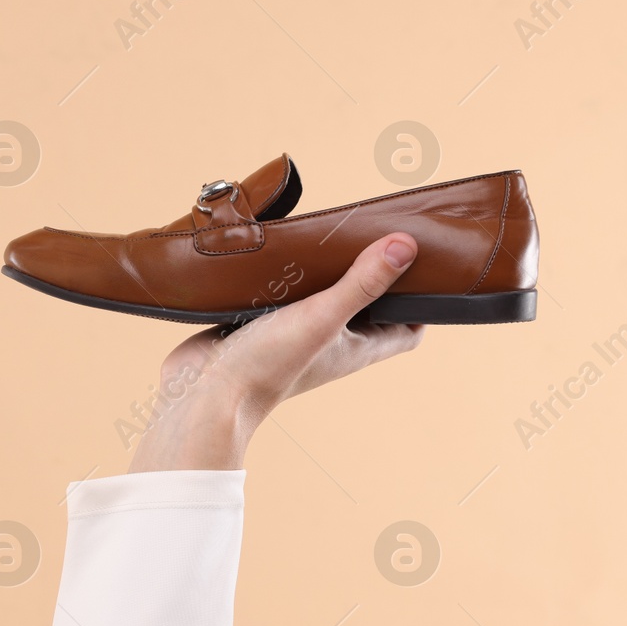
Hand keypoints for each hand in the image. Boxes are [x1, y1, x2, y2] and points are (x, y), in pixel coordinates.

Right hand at [129, 233, 424, 472]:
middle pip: (367, 306)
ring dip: (328, 270)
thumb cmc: (266, 367)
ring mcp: (295, 333)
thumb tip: (406, 246)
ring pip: (322, 297)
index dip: (422, 300)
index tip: (425, 263)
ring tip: (336, 231)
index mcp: (356, 348)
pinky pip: (282, 293)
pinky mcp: (260, 323)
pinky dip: (287, 273)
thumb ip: (362, 283)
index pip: (407, 329)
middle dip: (375, 273)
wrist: (201, 394)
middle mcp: (330, 342)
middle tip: (380, 232)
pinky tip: (285, 247)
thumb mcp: (322, 318)